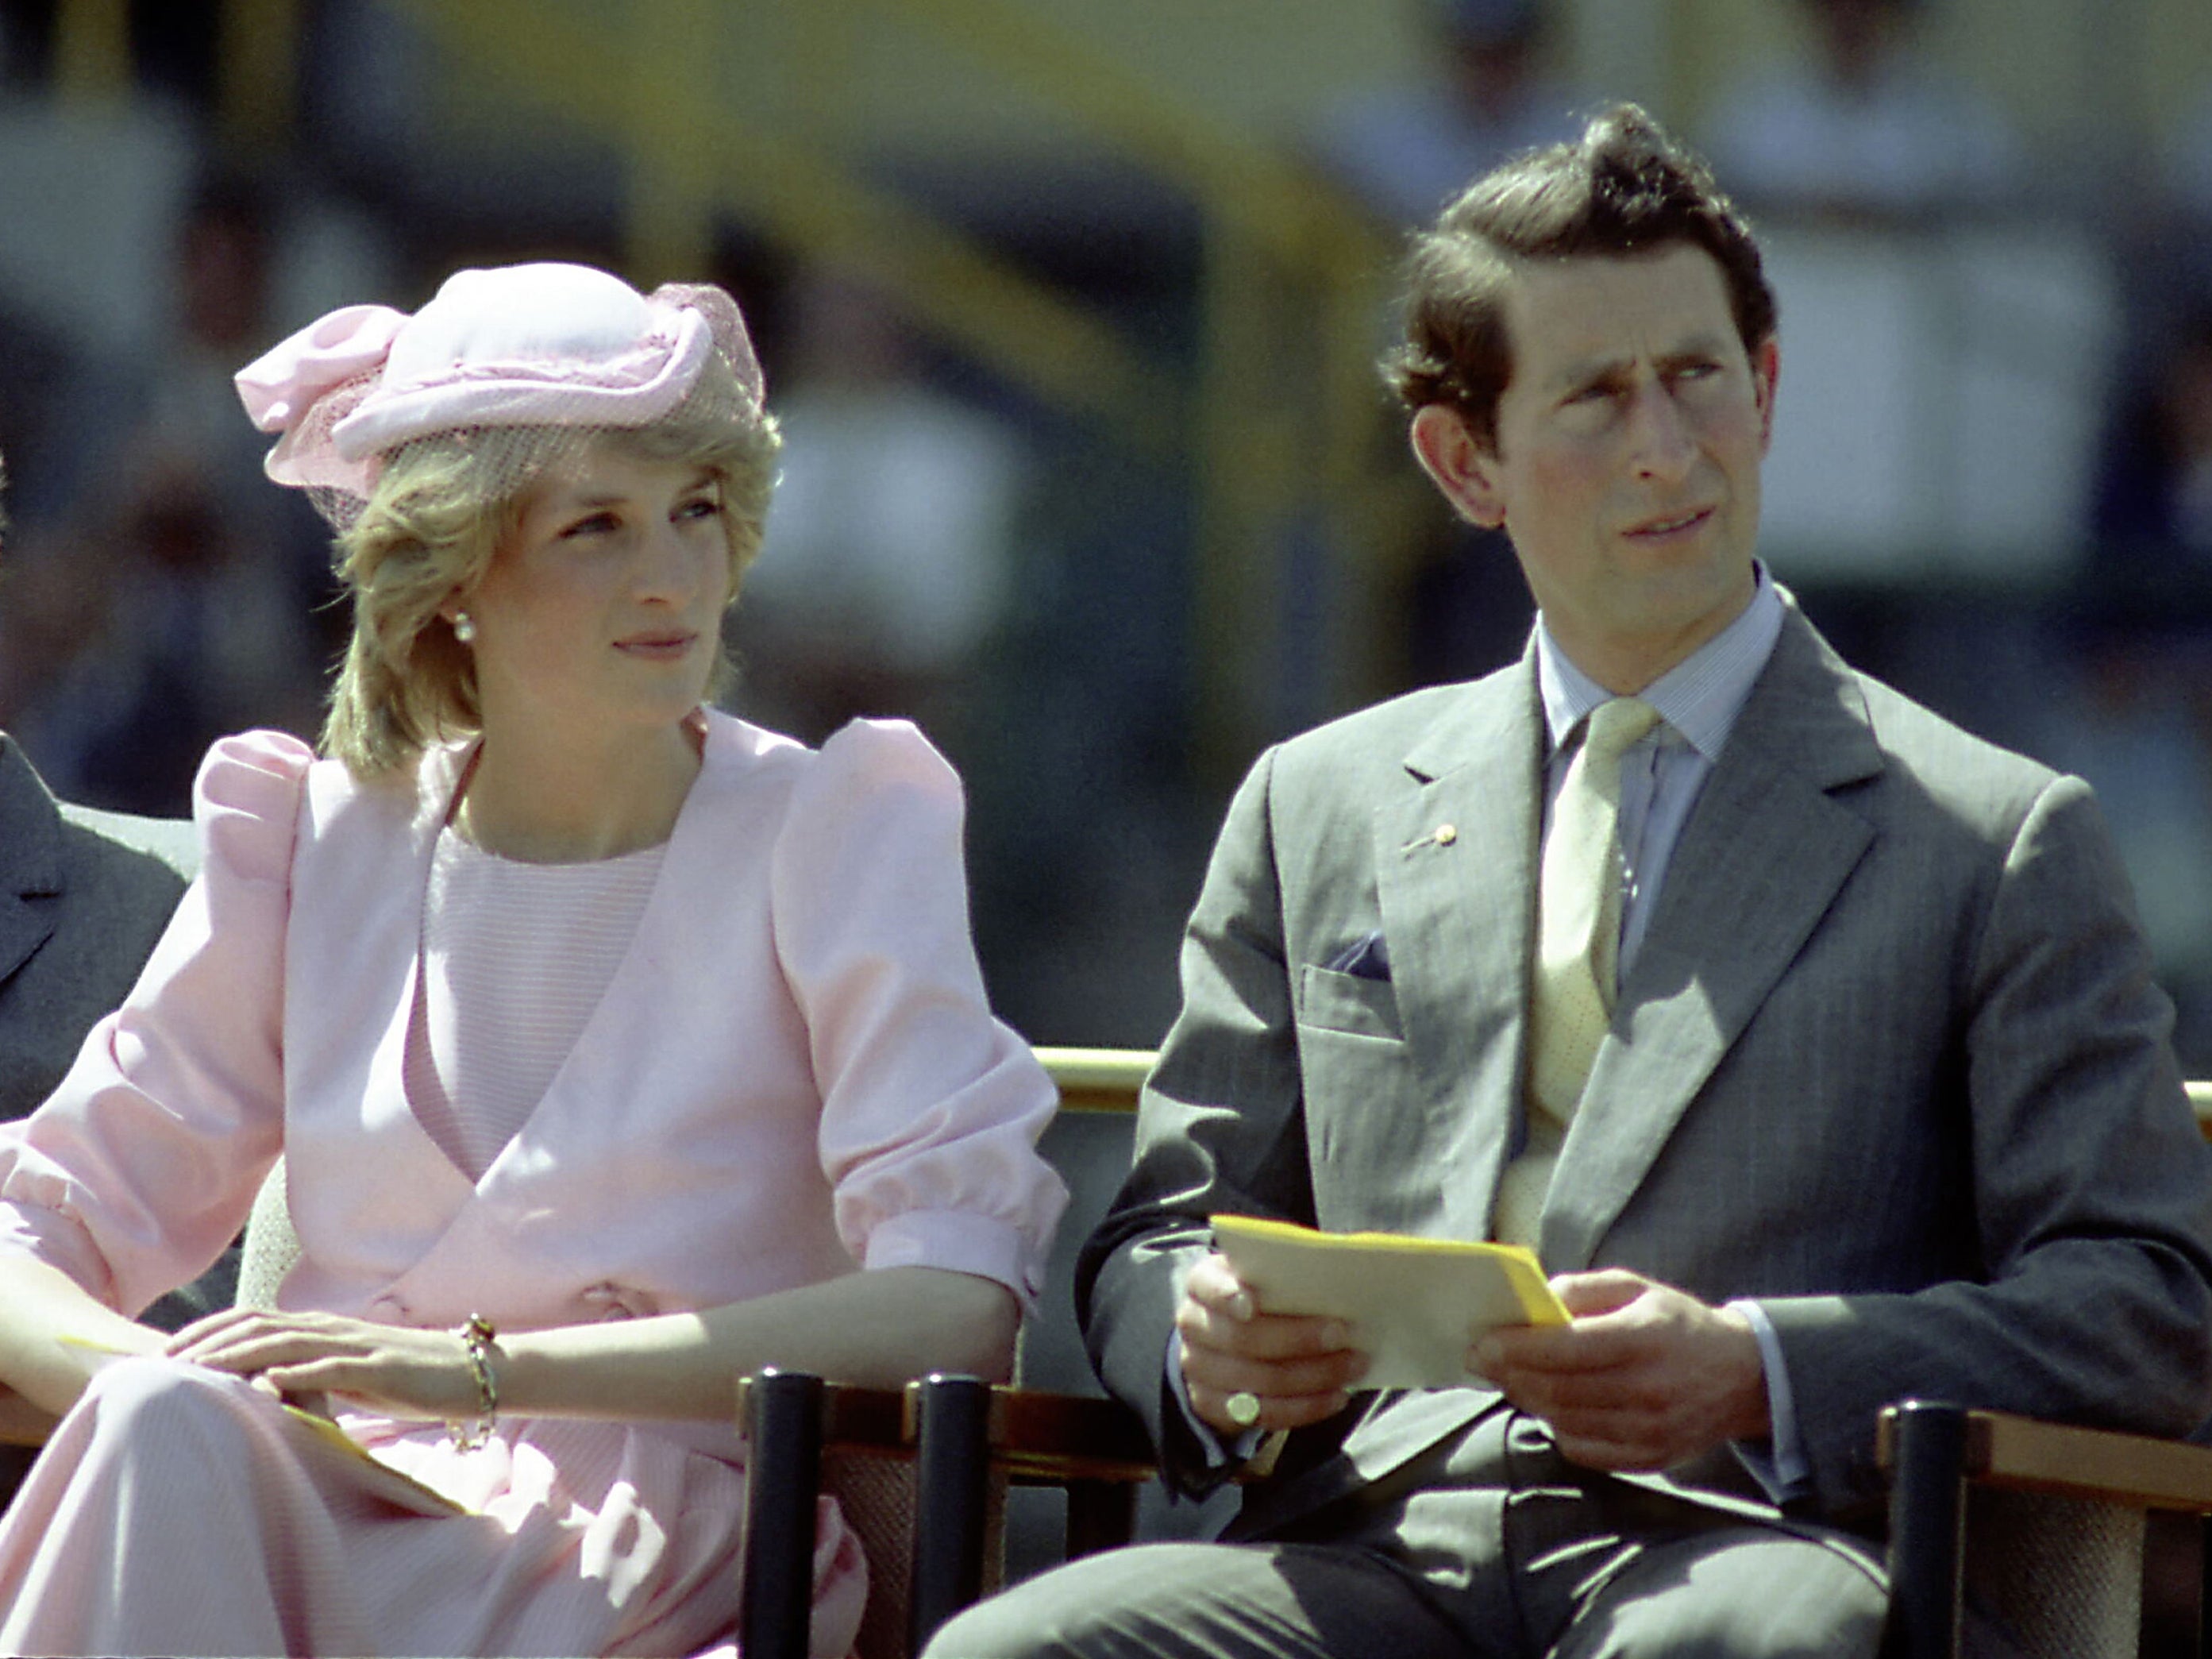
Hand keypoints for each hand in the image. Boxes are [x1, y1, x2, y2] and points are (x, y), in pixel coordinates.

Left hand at [164, 1309, 483, 1421]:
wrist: (474, 1372)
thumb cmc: (413, 1379)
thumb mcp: (353, 1374)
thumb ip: (314, 1373)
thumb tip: (268, 1388)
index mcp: (326, 1329)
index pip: (255, 1319)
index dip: (210, 1331)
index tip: (169, 1352)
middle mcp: (334, 1329)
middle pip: (259, 1324)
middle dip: (208, 1341)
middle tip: (164, 1362)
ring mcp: (357, 1346)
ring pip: (286, 1342)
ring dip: (237, 1354)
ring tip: (198, 1371)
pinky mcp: (380, 1369)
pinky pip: (331, 1368)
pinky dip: (295, 1373)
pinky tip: (266, 1384)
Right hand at [1175, 1251, 1365, 1436]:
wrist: (1221, 1343)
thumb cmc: (1257, 1299)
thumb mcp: (1261, 1277)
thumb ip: (1285, 1277)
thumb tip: (1337, 1284)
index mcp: (1202, 1284)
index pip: (1208, 1286)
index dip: (1227, 1296)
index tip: (1252, 1304)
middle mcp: (1194, 1326)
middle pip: (1243, 1339)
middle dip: (1298, 1339)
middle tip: (1342, 1335)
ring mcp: (1199, 1369)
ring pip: (1259, 1380)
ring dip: (1313, 1377)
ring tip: (1351, 1367)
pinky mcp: (1213, 1406)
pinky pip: (1263, 1414)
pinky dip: (1305, 1408)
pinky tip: (1336, 1397)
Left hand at [1468, 1269, 1766, 1471]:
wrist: (1742, 1377)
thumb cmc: (1677, 1324)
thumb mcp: (1636, 1288)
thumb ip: (1582, 1289)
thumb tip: (1533, 1302)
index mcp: (1644, 1338)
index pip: (1567, 1347)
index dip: (1517, 1347)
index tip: (1482, 1343)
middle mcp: (1648, 1389)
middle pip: (1558, 1388)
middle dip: (1509, 1373)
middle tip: (1483, 1360)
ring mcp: (1650, 1430)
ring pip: (1564, 1420)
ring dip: (1528, 1399)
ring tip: (1514, 1377)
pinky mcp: (1649, 1458)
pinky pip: (1582, 1449)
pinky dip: (1557, 1426)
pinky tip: (1554, 1404)